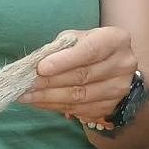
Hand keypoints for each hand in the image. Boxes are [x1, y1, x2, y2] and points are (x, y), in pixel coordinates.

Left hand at [20, 27, 137, 127]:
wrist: (109, 66)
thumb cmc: (86, 48)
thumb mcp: (75, 39)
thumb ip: (59, 48)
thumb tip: (36, 64)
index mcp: (115, 40)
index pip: (90, 51)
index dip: (64, 61)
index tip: (41, 68)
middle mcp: (123, 64)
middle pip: (82, 76)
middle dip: (49, 82)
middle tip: (25, 84)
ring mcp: (119, 88)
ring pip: (79, 96)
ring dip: (48, 98)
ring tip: (25, 96)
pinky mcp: (110, 106)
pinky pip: (78, 109)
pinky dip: (54, 106)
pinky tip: (37, 103)